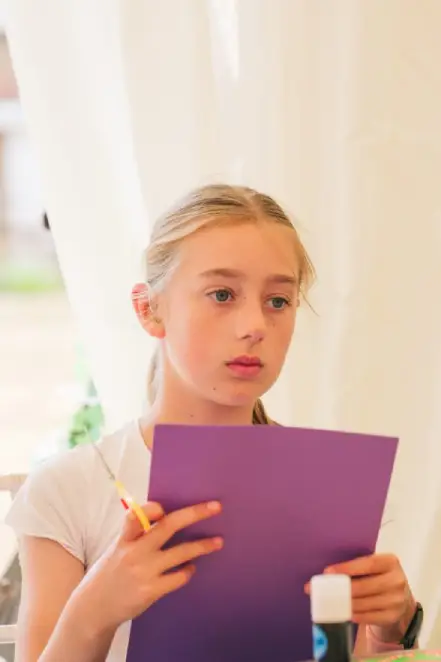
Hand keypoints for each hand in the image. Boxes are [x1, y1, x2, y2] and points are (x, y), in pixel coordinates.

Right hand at [75, 500, 222, 633]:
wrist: (94, 608)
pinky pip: (178, 577)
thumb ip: (136, 534)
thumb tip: (164, 516)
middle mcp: (134, 552)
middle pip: (167, 527)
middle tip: (216, 507)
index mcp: (124, 539)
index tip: (164, 508)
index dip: (152, 509)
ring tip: (218, 542)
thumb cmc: (110, 572)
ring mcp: (143, 572)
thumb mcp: (117, 548)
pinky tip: (190, 568)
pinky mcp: (150, 591)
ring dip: (202, 546)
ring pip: (180, 553)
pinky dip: (187, 571)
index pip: (136, 516)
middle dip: (194, 514)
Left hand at [305, 554, 415, 641]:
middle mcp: (397, 581)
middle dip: (343, 589)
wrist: (400, 597)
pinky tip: (346, 613)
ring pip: (366, 603)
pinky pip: (370, 617)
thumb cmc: (380, 577)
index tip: (328, 571)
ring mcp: (397, 601)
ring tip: (332, 602)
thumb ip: (356, 567)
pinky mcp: (393, 616)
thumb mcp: (375, 567)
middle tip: (326, 591)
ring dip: (346, 603)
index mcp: (391, 562)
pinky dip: (356, 615)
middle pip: (365, 586)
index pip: (368, 564)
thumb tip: (329, 573)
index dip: (347, 568)